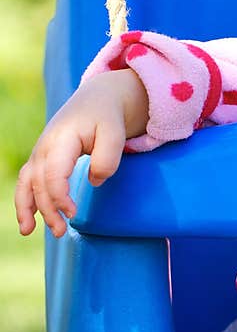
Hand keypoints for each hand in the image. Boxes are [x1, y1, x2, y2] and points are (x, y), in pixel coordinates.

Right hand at [14, 69, 147, 237]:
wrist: (99, 98)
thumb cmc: (107, 116)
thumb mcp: (115, 132)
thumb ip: (107, 158)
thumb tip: (94, 182)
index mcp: (62, 139)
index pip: (53, 174)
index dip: (59, 197)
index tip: (73, 213)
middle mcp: (45, 146)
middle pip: (38, 183)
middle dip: (47, 209)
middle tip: (61, 232)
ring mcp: (41, 152)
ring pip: (27, 183)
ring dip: (27, 208)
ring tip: (27, 231)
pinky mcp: (43, 158)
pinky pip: (28, 180)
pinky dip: (25, 199)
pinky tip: (28, 219)